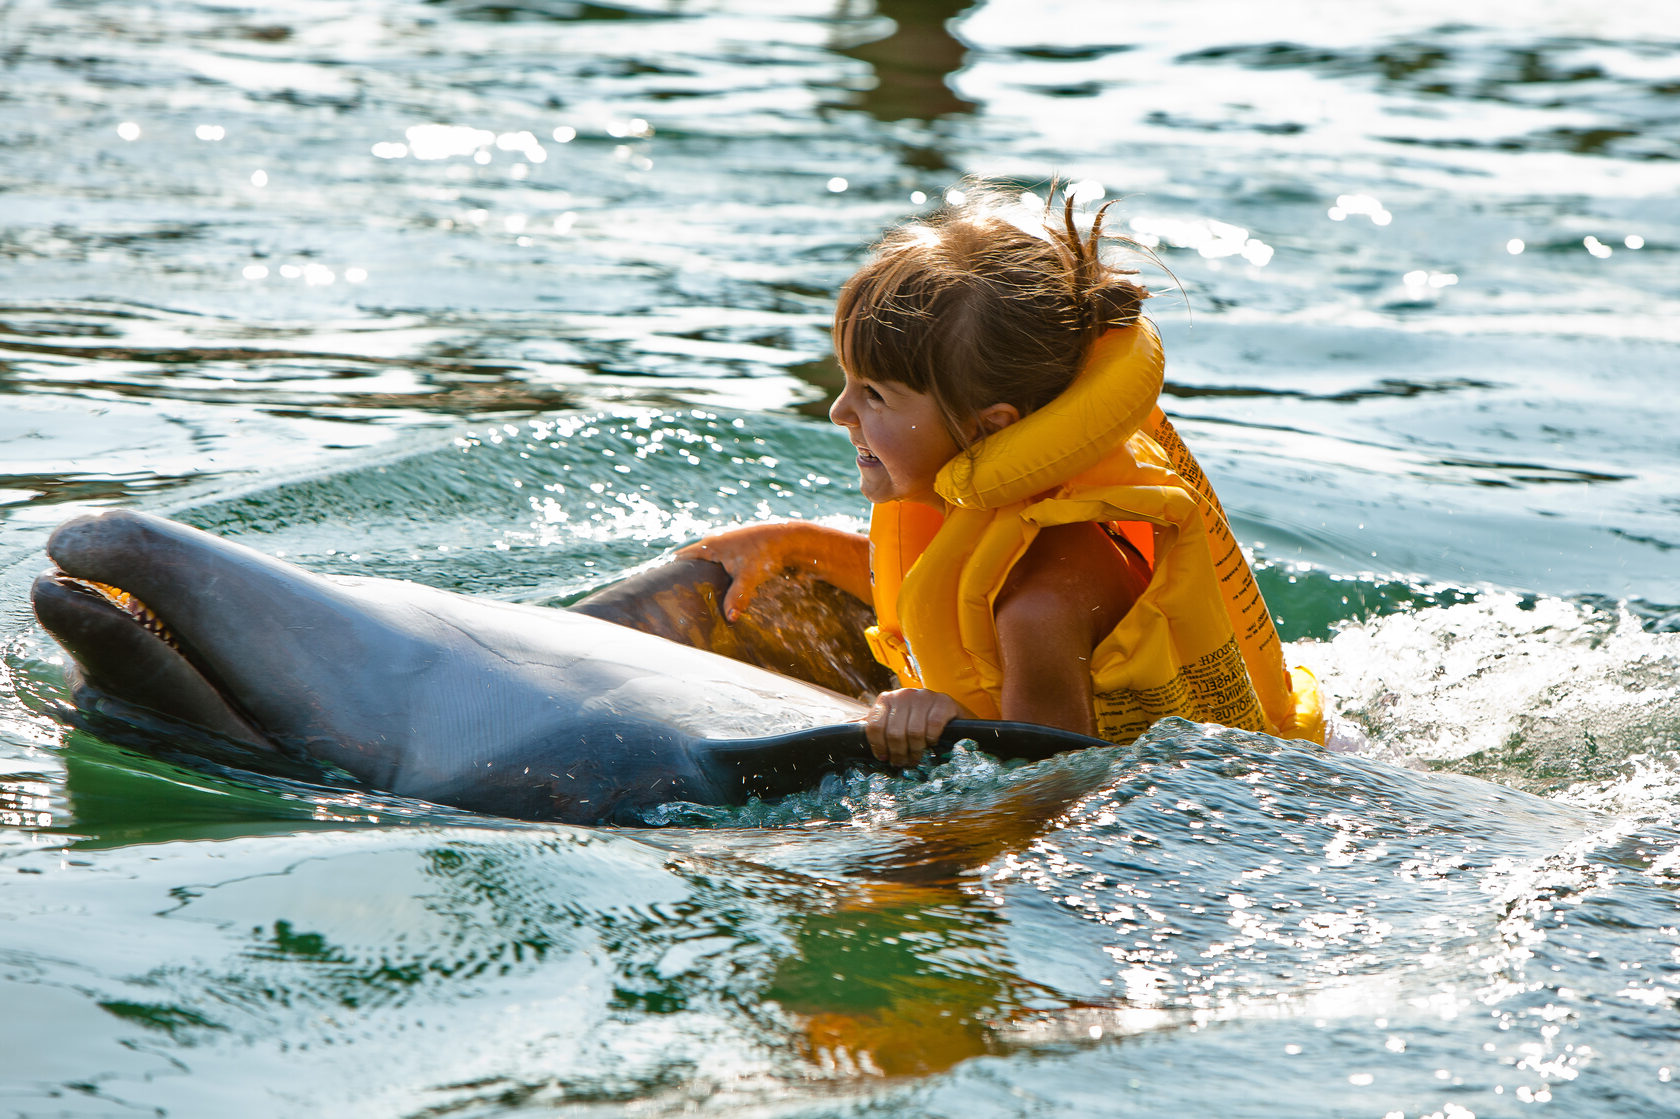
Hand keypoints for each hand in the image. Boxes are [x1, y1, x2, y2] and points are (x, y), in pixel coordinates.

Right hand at [675, 523, 799, 621]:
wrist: (787, 538)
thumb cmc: (765, 553)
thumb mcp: (749, 576)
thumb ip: (738, 596)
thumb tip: (730, 619)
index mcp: (708, 547)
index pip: (679, 560)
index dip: (668, 573)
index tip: (660, 590)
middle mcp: (712, 544)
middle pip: (689, 563)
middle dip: (682, 580)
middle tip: (675, 601)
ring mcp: (723, 546)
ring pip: (703, 564)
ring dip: (698, 578)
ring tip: (692, 601)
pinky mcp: (734, 552)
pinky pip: (716, 565)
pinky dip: (712, 576)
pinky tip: (715, 592)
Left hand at [862, 688, 968, 766]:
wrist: (951, 716)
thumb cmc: (917, 722)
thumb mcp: (893, 722)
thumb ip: (872, 725)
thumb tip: (842, 728)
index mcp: (886, 699)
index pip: (875, 726)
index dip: (879, 746)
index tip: (884, 758)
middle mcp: (903, 694)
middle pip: (894, 732)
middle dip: (898, 753)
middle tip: (903, 763)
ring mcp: (924, 695)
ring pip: (914, 732)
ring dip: (915, 750)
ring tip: (916, 757)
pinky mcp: (943, 701)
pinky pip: (933, 726)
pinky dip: (931, 739)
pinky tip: (932, 742)